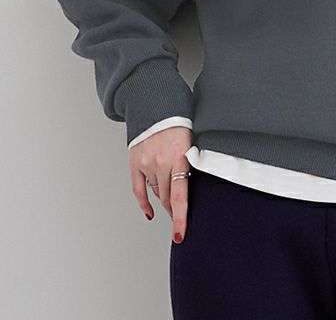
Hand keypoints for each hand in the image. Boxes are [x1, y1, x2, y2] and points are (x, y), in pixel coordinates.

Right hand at [129, 126, 192, 243]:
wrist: (157, 105)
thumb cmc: (180, 123)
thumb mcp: (193, 142)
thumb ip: (192, 164)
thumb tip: (196, 187)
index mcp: (180, 157)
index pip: (179, 197)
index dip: (180, 219)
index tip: (180, 235)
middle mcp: (161, 163)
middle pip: (167, 198)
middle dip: (174, 211)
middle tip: (181, 220)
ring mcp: (146, 163)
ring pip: (156, 193)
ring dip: (164, 203)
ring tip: (171, 208)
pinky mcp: (135, 162)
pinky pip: (138, 189)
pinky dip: (144, 203)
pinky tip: (150, 212)